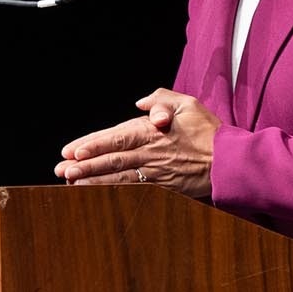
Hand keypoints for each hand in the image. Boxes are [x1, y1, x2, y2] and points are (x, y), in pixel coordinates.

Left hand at [53, 88, 220, 200]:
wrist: (231, 163)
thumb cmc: (210, 132)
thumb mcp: (188, 104)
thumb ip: (161, 99)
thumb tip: (140, 103)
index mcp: (153, 131)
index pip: (116, 136)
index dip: (93, 143)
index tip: (72, 150)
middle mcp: (150, 152)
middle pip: (112, 158)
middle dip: (85, 164)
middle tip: (61, 169)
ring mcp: (155, 172)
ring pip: (118, 175)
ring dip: (93, 179)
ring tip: (70, 181)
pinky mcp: (162, 186)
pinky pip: (132, 188)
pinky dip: (112, 190)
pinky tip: (98, 192)